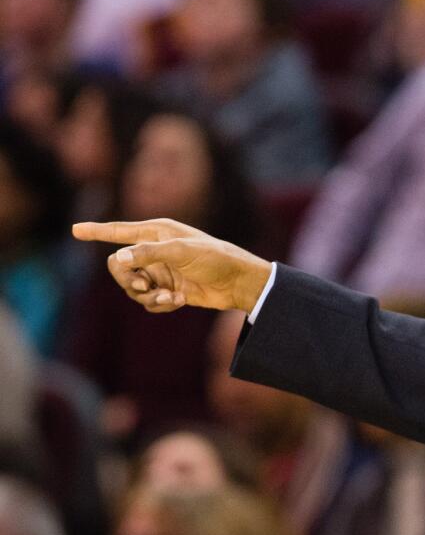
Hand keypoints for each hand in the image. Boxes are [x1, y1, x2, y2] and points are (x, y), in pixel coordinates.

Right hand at [72, 218, 271, 313]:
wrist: (238, 283)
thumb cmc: (215, 258)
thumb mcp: (182, 251)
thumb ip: (149, 253)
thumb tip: (119, 259)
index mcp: (156, 232)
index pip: (119, 231)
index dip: (97, 231)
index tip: (75, 230)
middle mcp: (154, 251)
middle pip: (118, 267)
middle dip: (127, 280)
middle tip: (143, 286)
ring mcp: (159, 272)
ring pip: (132, 288)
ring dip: (147, 296)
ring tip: (169, 296)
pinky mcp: (166, 291)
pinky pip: (148, 302)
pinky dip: (160, 304)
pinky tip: (179, 301)